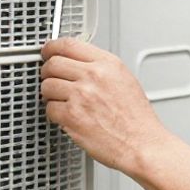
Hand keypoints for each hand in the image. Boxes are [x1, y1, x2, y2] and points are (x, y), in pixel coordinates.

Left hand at [40, 38, 168, 174]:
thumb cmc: (136, 119)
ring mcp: (81, 95)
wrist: (141, 144)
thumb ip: (99, 67)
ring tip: (62, 102)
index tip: (47, 52)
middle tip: (51, 80)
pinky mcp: (72, 116)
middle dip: (48, 73)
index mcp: (107, 64)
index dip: (51, 47)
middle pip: (52, 63)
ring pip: (47, 86)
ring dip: (50, 95)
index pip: (68, 44)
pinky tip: (67, 117)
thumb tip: (76, 62)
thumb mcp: (124, 80)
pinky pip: (49, 109)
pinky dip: (55, 114)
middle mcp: (93, 76)